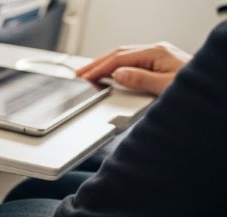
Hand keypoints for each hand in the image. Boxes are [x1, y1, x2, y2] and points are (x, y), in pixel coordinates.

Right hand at [77, 42, 191, 95]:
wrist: (215, 89)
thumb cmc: (195, 89)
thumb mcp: (165, 87)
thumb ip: (140, 80)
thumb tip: (119, 74)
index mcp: (157, 53)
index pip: (120, 58)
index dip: (100, 68)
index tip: (85, 77)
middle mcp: (158, 51)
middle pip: (119, 53)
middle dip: (97, 64)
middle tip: (79, 74)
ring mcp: (160, 56)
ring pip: (125, 56)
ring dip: (106, 65)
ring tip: (90, 74)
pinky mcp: (161, 64)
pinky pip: (133, 61)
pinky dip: (117, 67)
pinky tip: (111, 74)